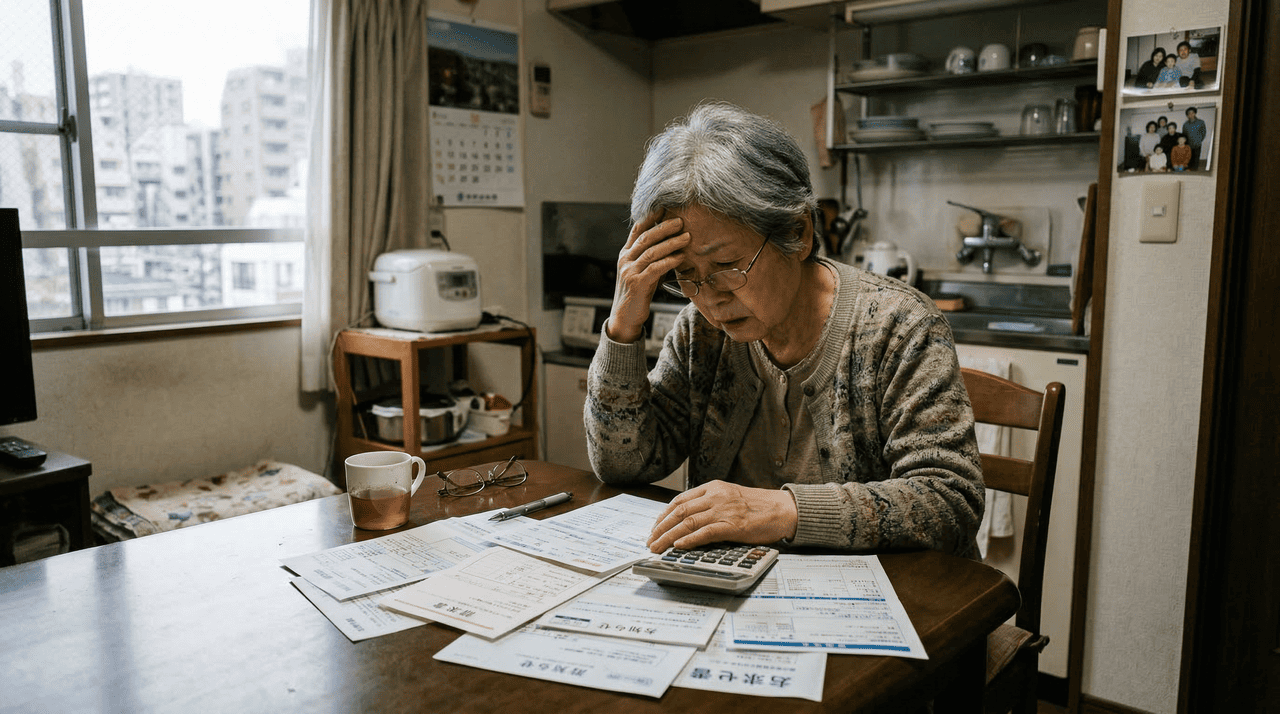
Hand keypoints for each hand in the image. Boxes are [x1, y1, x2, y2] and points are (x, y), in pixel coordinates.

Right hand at [606, 212, 689, 343]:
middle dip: (665, 227)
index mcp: (626, 254)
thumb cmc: (637, 295)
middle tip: (681, 221)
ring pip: (652, 251)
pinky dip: (669, 260)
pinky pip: (655, 267)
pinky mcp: (637, 283)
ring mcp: (629, 271)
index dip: (651, 217)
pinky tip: (680, 256)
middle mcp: (625, 259)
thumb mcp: (642, 272)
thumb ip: (651, 258)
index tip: (665, 207)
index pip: (638, 230)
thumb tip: (672, 245)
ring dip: (671, 243)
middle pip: (646, 237)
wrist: (625, 318)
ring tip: (687, 237)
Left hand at [647, 480, 797, 552]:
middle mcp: (716, 496)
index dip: (664, 514)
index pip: (680, 500)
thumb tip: (688, 519)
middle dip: (661, 527)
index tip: (655, 526)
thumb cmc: (759, 506)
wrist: (783, 509)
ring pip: (688, 522)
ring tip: (658, 547)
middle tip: (650, 540)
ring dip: (669, 536)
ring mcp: (724, 510)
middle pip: (679, 511)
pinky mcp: (733, 525)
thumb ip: (710, 503)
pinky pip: (705, 533)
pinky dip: (689, 540)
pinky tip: (678, 546)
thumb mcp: (730, 496)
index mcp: (713, 487)